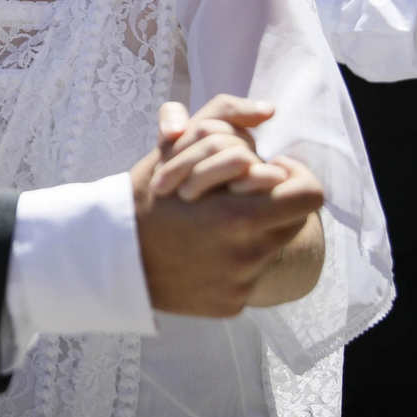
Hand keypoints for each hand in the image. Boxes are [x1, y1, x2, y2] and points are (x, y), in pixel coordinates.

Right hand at [131, 96, 324, 316]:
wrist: (107, 259)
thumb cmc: (144, 196)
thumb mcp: (176, 145)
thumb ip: (225, 114)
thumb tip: (268, 110)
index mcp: (239, 216)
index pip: (308, 196)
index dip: (295, 176)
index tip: (271, 169)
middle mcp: (247, 256)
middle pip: (294, 220)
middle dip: (272, 201)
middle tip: (240, 193)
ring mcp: (241, 285)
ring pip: (272, 247)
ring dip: (252, 230)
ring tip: (214, 222)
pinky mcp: (231, 306)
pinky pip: (249, 276)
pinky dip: (232, 261)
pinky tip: (202, 251)